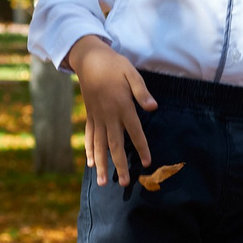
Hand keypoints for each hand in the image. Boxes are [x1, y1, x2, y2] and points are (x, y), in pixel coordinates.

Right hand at [70, 36, 156, 187]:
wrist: (89, 60)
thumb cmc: (115, 65)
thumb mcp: (131, 73)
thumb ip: (142, 92)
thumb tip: (153, 107)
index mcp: (122, 106)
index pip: (135, 132)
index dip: (141, 148)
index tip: (146, 163)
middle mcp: (108, 115)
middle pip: (114, 145)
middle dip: (119, 165)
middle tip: (124, 183)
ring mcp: (97, 117)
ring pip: (99, 145)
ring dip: (100, 164)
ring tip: (102, 182)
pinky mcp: (90, 115)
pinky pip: (90, 136)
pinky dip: (90, 150)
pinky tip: (90, 164)